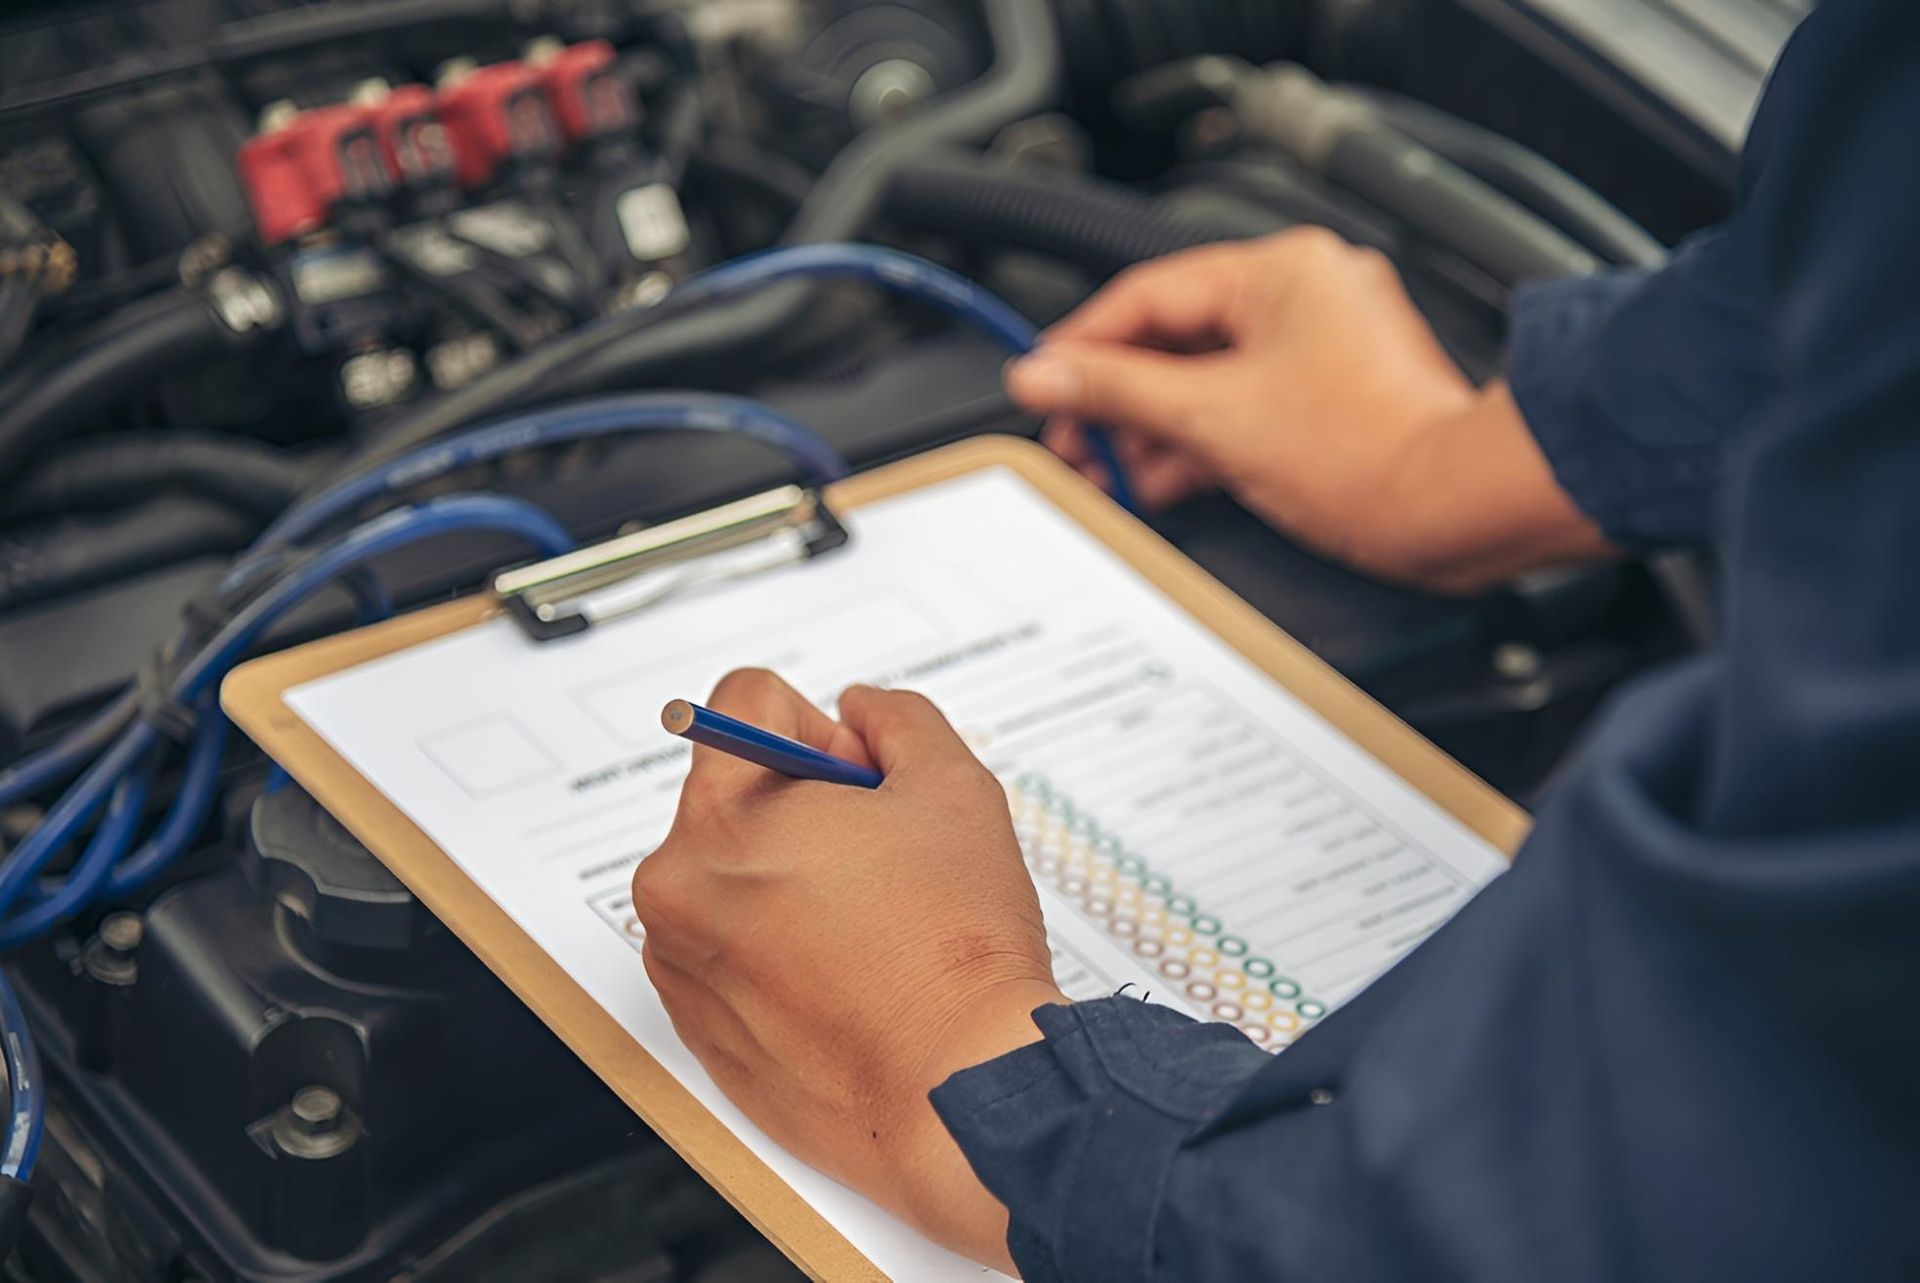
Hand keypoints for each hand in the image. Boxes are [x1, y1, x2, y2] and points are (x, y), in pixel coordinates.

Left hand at [634, 669, 1063, 1272]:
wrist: (955, 1092)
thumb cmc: (953, 951)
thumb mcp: (952, 786)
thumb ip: (896, 720)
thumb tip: (862, 712)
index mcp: (720, 816)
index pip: (745, 705)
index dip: (823, 729)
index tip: (861, 783)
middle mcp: (676, 887)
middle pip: (735, 792)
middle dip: (804, 807)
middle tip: (878, 860)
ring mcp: (681, 964)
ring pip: (732, 875)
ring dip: (787, 880)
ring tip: (868, 927)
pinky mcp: (698, 1028)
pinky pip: (728, 951)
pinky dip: (777, 950)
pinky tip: (846, 976)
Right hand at [1007, 229, 1610, 592]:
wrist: (1455, 506)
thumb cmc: (1370, 452)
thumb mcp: (1212, 417)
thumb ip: (1118, 391)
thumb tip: (1047, 373)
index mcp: (1278, 271)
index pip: (1147, 294)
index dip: (1082, 345)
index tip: (1042, 383)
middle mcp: (1304, 292)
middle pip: (1175, 337)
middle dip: (1117, 398)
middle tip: (1074, 440)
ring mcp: (1321, 343)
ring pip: (1207, 375)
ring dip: (1154, 426)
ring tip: (1111, 470)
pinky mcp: (1332, 393)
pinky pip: (1243, 402)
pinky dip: (1200, 438)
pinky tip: (1161, 476)